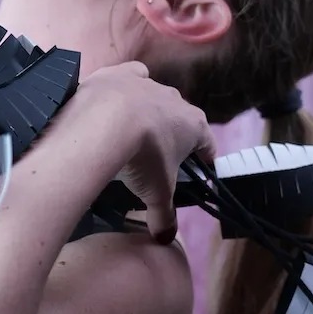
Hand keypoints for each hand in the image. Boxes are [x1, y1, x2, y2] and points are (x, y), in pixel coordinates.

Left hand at [78, 62, 216, 241]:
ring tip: (131, 135)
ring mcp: (149, 83)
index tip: (198, 172)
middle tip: (157, 161)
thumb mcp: (156, 192)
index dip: (203, 160)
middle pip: (181, 121)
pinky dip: (128, 87)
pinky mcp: (121, 73)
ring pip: (156, 98)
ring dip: (148, 114)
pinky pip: (132, 76)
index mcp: (195, 126)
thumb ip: (163, 216)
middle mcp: (177, 100)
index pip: (207, 145)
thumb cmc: (142, 156)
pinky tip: (117, 99)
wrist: (105, 120)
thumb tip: (164, 240)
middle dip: (173, 138)